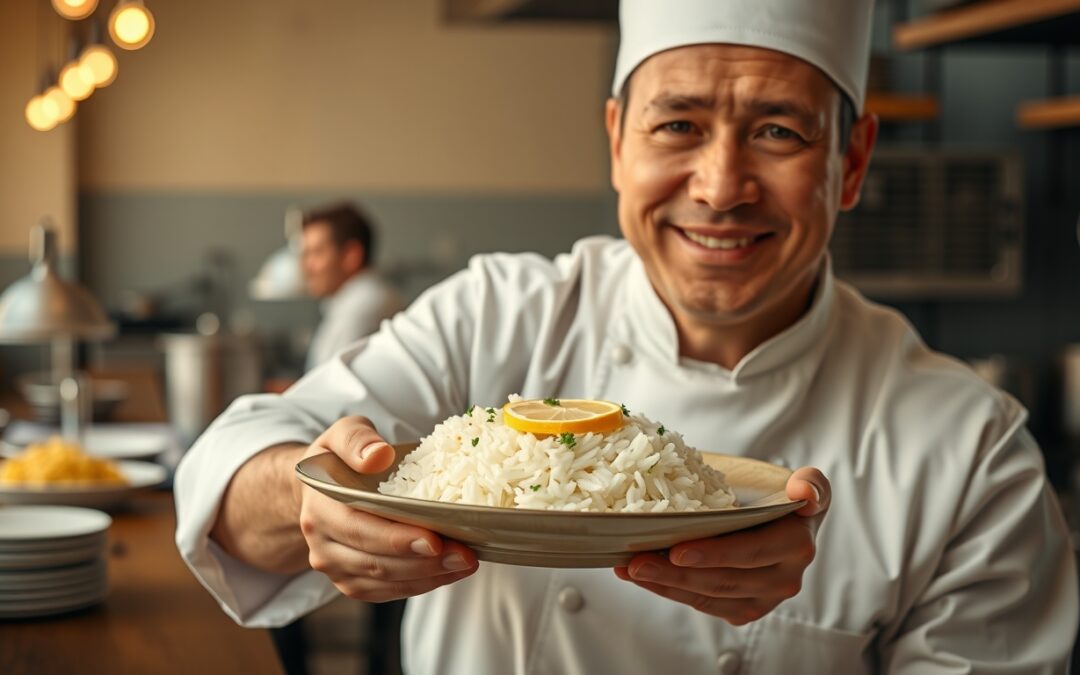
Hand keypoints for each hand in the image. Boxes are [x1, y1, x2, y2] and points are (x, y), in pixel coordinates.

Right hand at [298, 416, 478, 601]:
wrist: (321, 488)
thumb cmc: (340, 459)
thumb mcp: (344, 434)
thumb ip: (357, 440)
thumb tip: (378, 456)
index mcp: (319, 508)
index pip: (359, 530)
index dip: (397, 539)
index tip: (434, 540)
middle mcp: (322, 545)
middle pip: (376, 563)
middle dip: (425, 563)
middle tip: (466, 554)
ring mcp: (336, 568)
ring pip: (384, 583)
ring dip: (429, 577)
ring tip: (467, 562)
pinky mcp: (352, 582)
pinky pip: (388, 592)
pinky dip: (422, 585)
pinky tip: (451, 572)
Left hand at [614, 467, 829, 624]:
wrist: (777, 517)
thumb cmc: (779, 495)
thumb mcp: (800, 481)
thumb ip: (809, 483)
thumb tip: (804, 491)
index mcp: (798, 543)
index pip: (753, 552)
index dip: (716, 554)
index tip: (679, 550)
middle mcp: (787, 576)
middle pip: (725, 579)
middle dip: (677, 573)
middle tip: (638, 560)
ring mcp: (765, 597)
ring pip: (710, 596)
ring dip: (665, 584)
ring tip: (630, 568)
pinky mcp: (745, 608)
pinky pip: (704, 604)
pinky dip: (669, 591)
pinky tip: (642, 576)